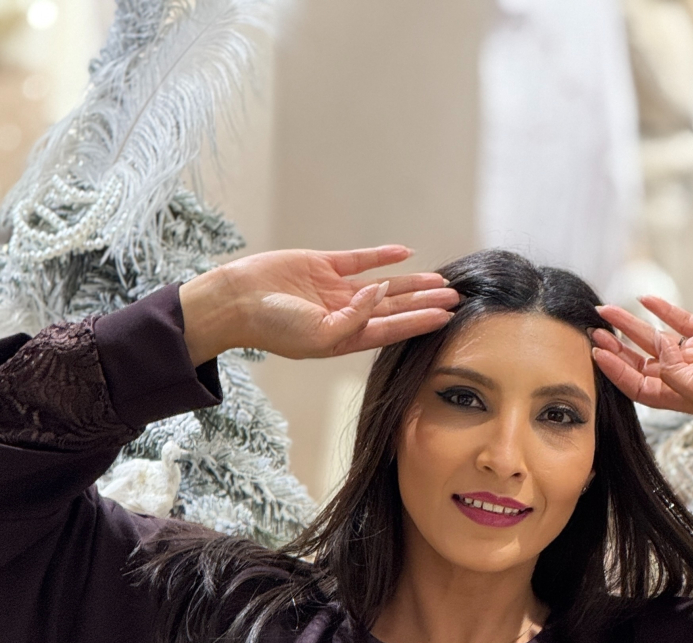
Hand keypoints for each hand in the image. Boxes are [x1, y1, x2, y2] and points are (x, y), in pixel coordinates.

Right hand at [179, 245, 458, 365]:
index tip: (446, 318)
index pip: (392, 330)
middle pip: (394, 309)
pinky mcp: (322, 266)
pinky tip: (404, 253)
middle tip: (455, 298)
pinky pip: (359, 260)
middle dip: (425, 304)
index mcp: (345, 338)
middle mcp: (345, 315)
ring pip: (383, 285)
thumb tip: (381, 293)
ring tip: (439, 281)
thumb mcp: (317, 336)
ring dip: (411, 283)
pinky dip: (381, 257)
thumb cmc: (273, 327)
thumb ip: (353, 319)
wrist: (237, 301)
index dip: (420, 323)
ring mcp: (334, 290)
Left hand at [592, 296, 692, 425]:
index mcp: (682, 397)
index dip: (616, 371)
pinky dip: (662, 310)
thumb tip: (654, 347)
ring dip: (632, 327)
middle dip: (617, 349)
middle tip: (594, 332)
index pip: (639, 386)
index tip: (597, 353)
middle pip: (641, 364)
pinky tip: (644, 299)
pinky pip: (680, 320)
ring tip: (607, 312)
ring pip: (655, 339)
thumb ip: (673, 372)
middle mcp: (686, 377)